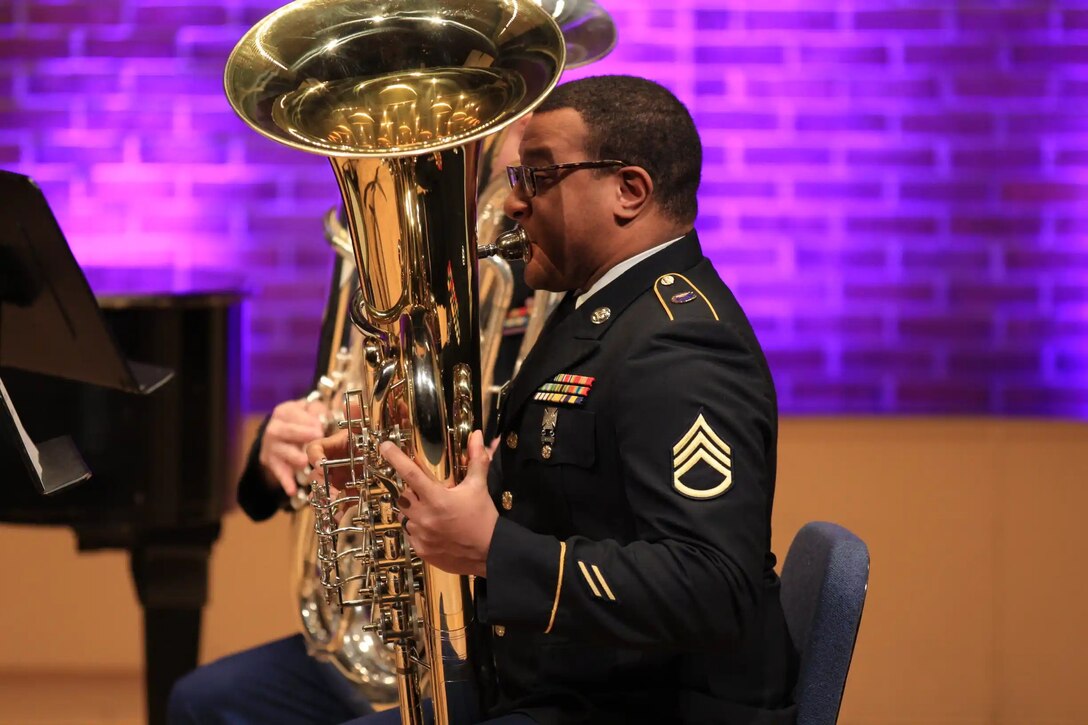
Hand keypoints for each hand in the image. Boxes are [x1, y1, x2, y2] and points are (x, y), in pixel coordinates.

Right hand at [259, 398, 325, 496]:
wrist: (281, 436)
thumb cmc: (303, 421)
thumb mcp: (310, 411)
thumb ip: (317, 412)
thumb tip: (324, 418)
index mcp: (284, 412)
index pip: (293, 414)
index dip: (307, 420)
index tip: (320, 428)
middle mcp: (274, 428)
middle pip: (283, 431)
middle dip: (299, 434)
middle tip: (316, 437)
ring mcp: (270, 446)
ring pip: (280, 451)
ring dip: (292, 456)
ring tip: (304, 461)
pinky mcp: (270, 462)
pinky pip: (278, 472)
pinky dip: (285, 481)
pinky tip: (292, 490)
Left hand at [380, 430, 498, 577]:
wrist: (490, 553)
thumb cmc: (484, 518)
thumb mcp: (479, 487)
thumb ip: (476, 459)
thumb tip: (477, 435)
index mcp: (437, 498)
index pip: (410, 473)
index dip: (395, 458)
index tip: (384, 446)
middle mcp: (424, 516)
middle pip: (403, 495)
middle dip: (410, 490)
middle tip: (425, 491)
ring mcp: (420, 535)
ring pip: (405, 515)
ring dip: (413, 510)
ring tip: (432, 511)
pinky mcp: (421, 550)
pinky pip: (410, 534)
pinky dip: (417, 528)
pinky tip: (434, 528)